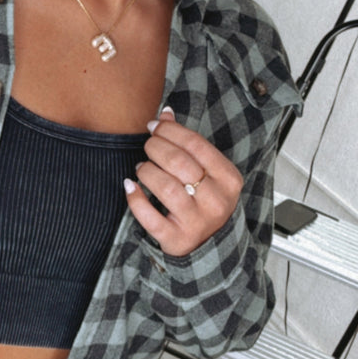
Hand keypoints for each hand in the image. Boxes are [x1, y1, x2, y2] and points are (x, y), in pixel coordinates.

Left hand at [124, 107, 242, 256]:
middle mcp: (216, 201)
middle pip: (179, 163)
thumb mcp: (207, 172)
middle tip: (148, 146)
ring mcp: (198, 222)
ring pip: (166, 188)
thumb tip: (165, 113)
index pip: (196, 144)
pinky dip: (135, 199)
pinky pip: (150, 218)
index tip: (154, 126)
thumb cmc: (205, 201)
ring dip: (147, 171)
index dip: (170, 131)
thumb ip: (188, 143)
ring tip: (142, 168)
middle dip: (156, 148)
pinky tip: (130, 186)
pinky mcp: (177, 239)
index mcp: (229, 179)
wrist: (210, 245)